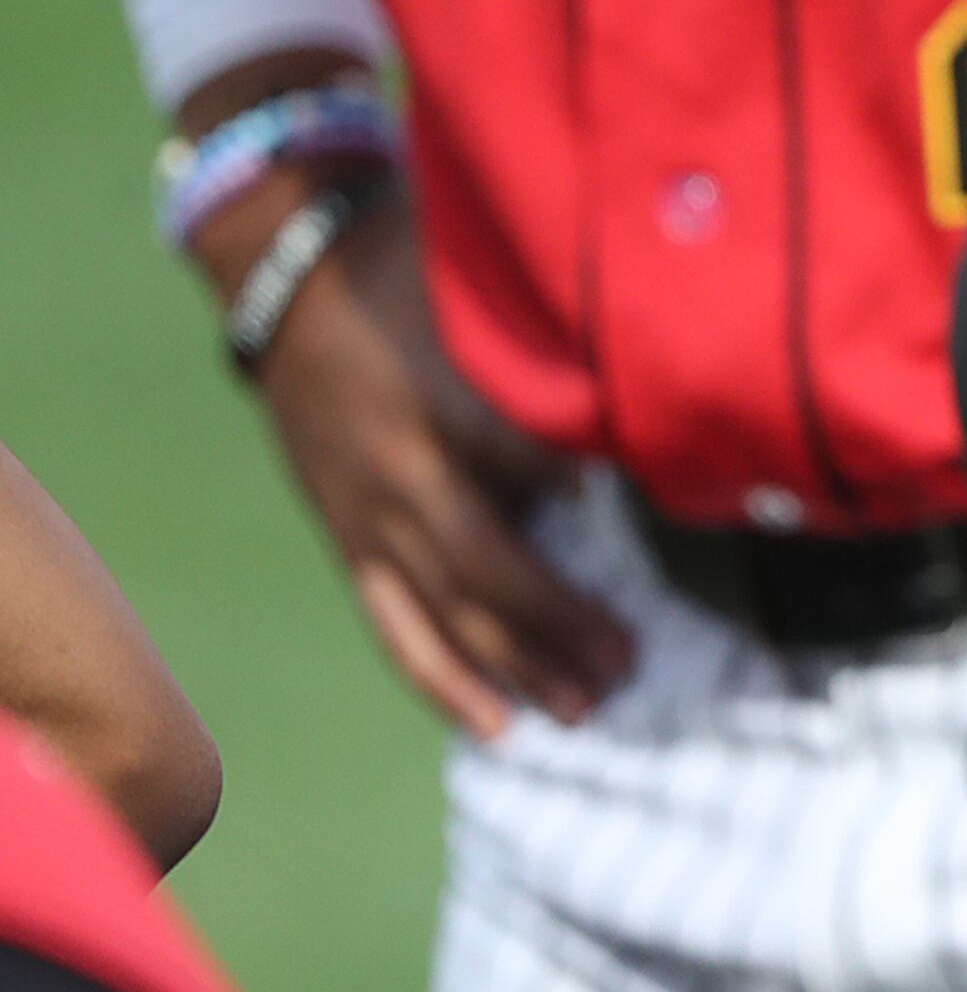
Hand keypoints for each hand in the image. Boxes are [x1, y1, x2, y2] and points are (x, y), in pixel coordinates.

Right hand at [212, 183, 630, 735]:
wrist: (292, 279)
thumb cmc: (407, 269)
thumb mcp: (479, 284)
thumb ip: (546, 341)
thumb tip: (625, 412)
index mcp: (435, 406)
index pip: (522, 466)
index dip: (582, 493)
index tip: (651, 514)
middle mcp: (399, 477)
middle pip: (486, 568)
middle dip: (559, 621)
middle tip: (630, 660)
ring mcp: (367, 518)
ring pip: (443, 615)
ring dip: (513, 668)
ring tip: (582, 710)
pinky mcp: (350, 539)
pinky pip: (396, 625)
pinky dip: (443, 678)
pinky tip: (491, 722)